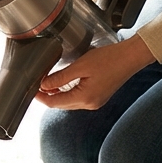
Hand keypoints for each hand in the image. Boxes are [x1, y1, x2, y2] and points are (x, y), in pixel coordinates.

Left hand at [34, 34, 154, 109]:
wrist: (130, 57)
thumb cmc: (109, 59)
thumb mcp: (81, 65)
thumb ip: (61, 77)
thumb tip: (44, 85)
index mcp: (85, 98)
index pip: (55, 103)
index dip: (41, 97)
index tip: (31, 89)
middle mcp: (90, 104)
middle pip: (61, 104)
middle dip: (48, 96)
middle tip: (35, 84)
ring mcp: (95, 102)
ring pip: (69, 101)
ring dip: (57, 93)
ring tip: (46, 82)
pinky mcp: (99, 97)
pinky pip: (78, 98)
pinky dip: (68, 91)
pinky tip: (63, 82)